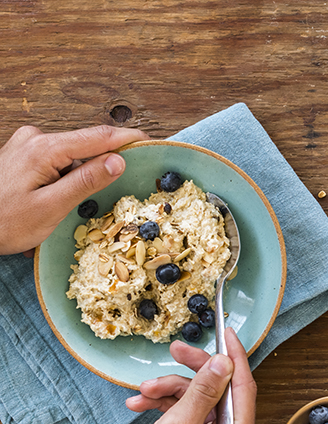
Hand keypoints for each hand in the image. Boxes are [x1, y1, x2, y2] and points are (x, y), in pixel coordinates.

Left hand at [0, 125, 147, 254]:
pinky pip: (59, 159)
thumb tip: (118, 160)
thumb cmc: (4, 222)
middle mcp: (35, 138)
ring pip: (73, 153)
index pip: (98, 136)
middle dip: (109, 158)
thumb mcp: (51, 207)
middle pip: (86, 144)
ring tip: (95, 196)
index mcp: (44, 148)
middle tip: (134, 173)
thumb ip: (85, 181)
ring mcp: (28, 145)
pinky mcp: (24, 155)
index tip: (151, 142)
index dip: (128, 139)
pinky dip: (72, 174)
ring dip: (88, 171)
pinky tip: (72, 193)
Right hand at [114, 328, 257, 423]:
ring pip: (202, 404)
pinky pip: (193, 419)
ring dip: (172, 393)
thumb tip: (224, 363)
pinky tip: (142, 404)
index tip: (227, 332)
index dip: (234, 357)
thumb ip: (203, 391)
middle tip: (174, 349)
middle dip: (192, 374)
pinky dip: (169, 409)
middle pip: (220, 393)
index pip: (244, 388)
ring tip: (142, 392)